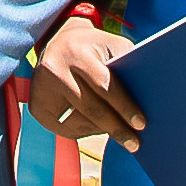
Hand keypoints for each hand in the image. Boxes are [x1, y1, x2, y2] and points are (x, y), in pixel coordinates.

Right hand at [27, 17, 143, 151]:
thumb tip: (148, 102)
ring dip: (102, 130)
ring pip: (79, 122)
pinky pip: (66, 129)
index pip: (103, 85)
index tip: (141, 125)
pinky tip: (96, 125)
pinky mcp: (37, 107)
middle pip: (90, 109)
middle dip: (116, 128)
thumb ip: (128, 67)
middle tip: (135, 144)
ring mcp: (41, 91)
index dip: (124, 107)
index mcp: (76, 53)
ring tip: (120, 132)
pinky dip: (86, 130)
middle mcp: (54, 71)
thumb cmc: (94, 47)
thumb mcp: (111, 46)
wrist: (57, 41)